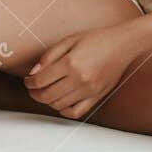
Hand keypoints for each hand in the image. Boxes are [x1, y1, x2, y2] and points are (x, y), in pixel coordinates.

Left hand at [23, 14, 151, 118]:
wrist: (123, 44)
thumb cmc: (96, 39)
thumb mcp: (69, 40)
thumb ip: (49, 56)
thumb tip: (34, 73)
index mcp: (70, 63)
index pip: (40, 81)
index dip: (29, 83)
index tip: (28, 80)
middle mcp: (80, 79)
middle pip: (47, 96)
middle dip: (35, 94)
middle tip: (33, 89)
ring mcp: (89, 91)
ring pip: (59, 106)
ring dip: (48, 102)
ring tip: (46, 93)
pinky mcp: (97, 97)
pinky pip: (76, 112)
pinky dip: (64, 110)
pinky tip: (61, 102)